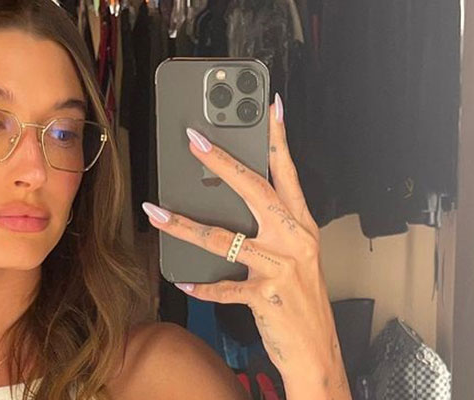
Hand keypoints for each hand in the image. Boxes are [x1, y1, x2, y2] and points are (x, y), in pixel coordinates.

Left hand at [142, 93, 350, 398]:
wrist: (317, 350)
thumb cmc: (302, 300)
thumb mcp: (297, 256)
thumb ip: (271, 229)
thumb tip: (229, 205)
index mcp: (301, 225)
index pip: (288, 173)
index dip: (279, 138)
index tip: (270, 108)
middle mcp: (293, 239)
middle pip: (254, 190)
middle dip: (222, 162)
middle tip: (194, 140)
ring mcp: (280, 267)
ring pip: (223, 238)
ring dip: (183, 225)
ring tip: (156, 211)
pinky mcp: (264, 296)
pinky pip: (222, 287)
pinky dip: (200, 285)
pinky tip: (181, 279)